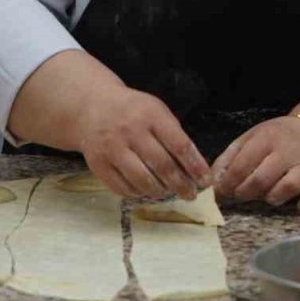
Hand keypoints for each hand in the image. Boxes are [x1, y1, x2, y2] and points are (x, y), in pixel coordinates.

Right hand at [76, 87, 210, 200]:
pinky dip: (137, 194)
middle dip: (181, 185)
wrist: (93, 105)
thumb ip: (173, 135)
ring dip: (159, 192)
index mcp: (151, 115)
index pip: (179, 145)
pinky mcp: (97, 163)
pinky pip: (122, 187)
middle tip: (190, 195)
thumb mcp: (156, 111)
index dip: (195, 166)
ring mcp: (112, 148)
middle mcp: (131, 131)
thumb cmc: (133, 110)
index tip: (205, 180)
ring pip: (142, 180)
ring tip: (168, 193)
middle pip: (162, 166)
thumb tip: (193, 168)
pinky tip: (145, 191)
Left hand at [213, 116, 299, 208]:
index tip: (223, 190)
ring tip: (266, 196)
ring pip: (288, 187)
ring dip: (272, 198)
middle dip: (245, 193)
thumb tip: (213, 182)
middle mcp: (287, 151)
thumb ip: (229, 157)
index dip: (228, 182)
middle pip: (262, 179)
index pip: (242, 165)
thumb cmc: (276, 136)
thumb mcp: (250, 137)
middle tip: (240, 195)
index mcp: (267, 138)